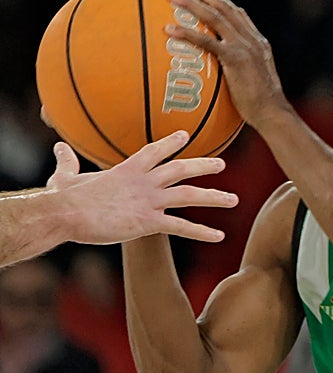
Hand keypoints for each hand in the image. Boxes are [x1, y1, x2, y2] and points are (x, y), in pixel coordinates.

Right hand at [50, 130, 238, 242]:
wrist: (64, 213)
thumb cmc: (62, 198)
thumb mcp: (66, 175)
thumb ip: (67, 161)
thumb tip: (58, 146)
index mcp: (127, 169)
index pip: (154, 150)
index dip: (171, 143)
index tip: (185, 136)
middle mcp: (144, 181)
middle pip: (181, 168)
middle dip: (203, 165)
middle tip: (222, 164)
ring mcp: (148, 200)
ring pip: (189, 195)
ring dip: (214, 197)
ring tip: (234, 200)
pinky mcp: (148, 221)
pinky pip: (181, 226)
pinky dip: (202, 232)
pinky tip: (219, 236)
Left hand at [166, 0, 289, 127]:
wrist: (273, 113)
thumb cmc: (261, 107)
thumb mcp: (253, 81)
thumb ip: (239, 71)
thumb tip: (220, 76)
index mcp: (257, 42)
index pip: (237, 13)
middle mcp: (252, 39)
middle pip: (225, 7)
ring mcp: (245, 47)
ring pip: (215, 17)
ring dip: (192, 3)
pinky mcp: (236, 59)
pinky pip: (207, 42)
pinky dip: (186, 33)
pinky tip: (168, 29)